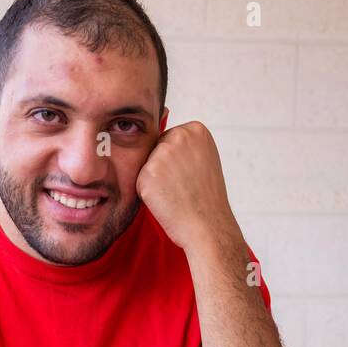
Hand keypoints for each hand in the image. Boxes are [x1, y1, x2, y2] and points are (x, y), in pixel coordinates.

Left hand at [135, 121, 242, 254]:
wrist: (209, 227)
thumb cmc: (206, 198)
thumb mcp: (203, 158)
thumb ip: (185, 143)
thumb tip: (163, 119)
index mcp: (196, 129)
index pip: (170, 140)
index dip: (177, 163)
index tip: (192, 175)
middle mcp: (179, 136)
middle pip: (155, 149)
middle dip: (163, 169)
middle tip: (183, 187)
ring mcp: (162, 154)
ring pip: (146, 165)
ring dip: (154, 181)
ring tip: (176, 194)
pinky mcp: (147, 173)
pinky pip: (139, 181)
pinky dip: (148, 194)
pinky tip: (166, 201)